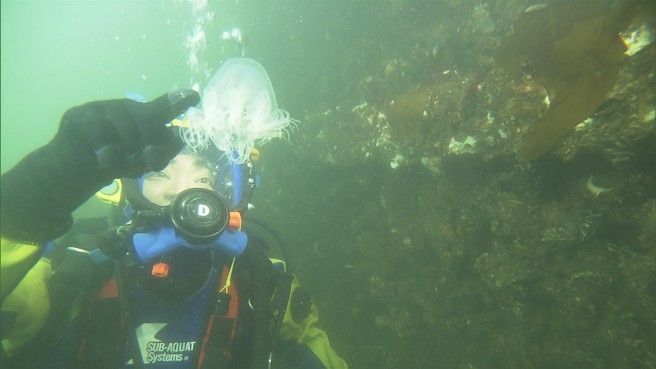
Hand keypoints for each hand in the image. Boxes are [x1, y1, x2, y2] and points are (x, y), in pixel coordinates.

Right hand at [55, 89, 199, 178]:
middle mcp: (125, 108)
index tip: (195, 97)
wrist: (77, 171)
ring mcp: (101, 107)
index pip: (164, 107)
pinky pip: (97, 127)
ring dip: (125, 149)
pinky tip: (104, 160)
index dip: (179, 101)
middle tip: (145, 164)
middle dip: (149, 142)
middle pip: (146, 116)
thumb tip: (178, 138)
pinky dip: (103, 147)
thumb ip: (162, 153)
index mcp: (144, 117)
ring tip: (122, 167)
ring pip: (122, 121)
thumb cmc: (115, 163)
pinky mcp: (79, 114)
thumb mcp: (142, 163)